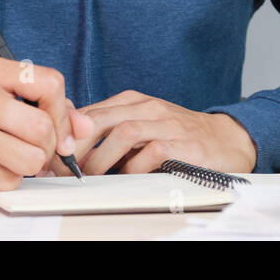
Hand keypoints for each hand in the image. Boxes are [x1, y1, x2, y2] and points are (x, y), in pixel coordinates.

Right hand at [0, 54, 93, 203]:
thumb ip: (44, 107)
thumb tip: (85, 127)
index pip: (49, 82)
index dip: (62, 112)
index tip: (59, 129)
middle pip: (43, 127)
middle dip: (47, 147)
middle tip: (32, 151)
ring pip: (30, 158)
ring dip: (25, 167)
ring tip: (4, 159)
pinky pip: (8, 181)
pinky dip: (4, 181)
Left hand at [47, 89, 257, 175]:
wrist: (228, 140)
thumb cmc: (180, 136)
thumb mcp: (143, 127)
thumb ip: (112, 133)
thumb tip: (70, 151)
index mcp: (134, 102)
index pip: (91, 112)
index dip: (67, 134)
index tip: (51, 156)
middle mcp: (149, 108)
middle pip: (101, 120)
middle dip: (76, 146)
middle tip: (61, 169)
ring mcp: (168, 124)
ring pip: (123, 132)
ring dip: (101, 158)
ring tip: (90, 177)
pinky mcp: (185, 144)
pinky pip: (152, 152)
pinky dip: (134, 167)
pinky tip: (127, 178)